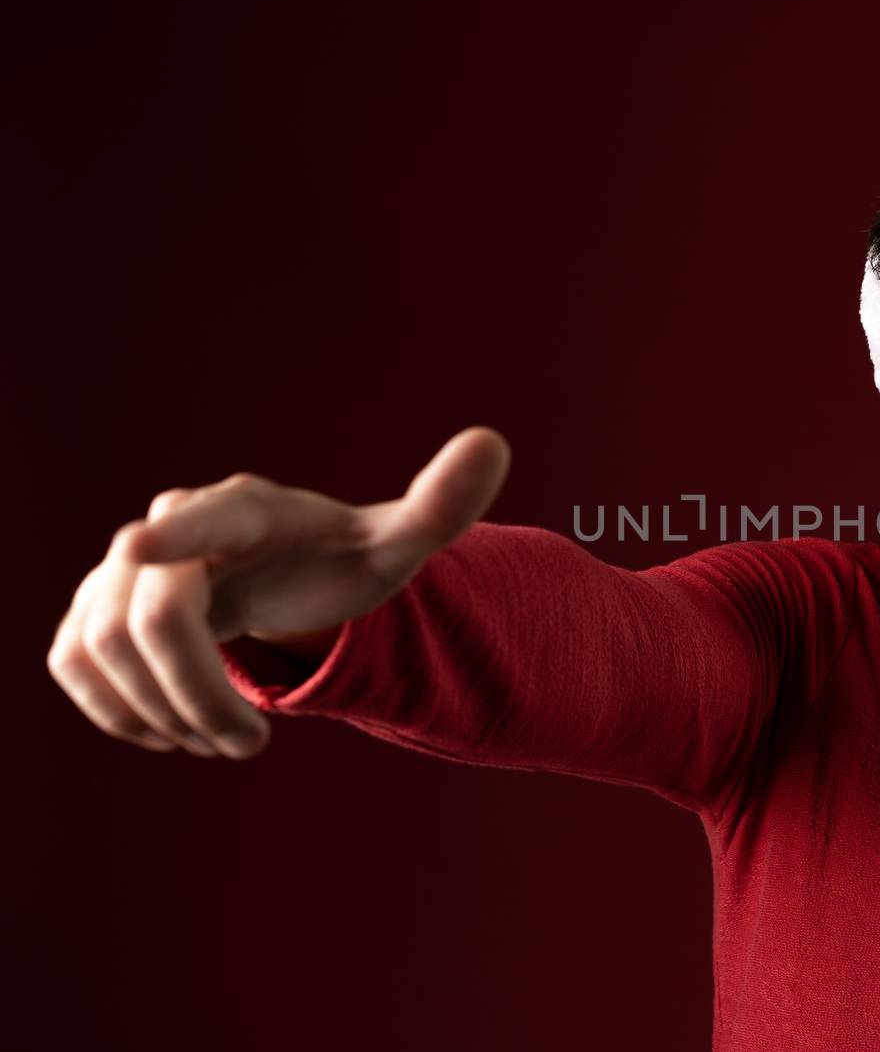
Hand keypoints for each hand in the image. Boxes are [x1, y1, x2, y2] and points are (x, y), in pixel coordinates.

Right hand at [46, 426, 511, 759]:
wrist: (285, 576)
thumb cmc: (343, 559)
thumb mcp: (398, 542)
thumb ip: (441, 504)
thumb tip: (495, 441)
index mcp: (248, 509)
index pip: (206, 516)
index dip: (175, 532)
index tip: (139, 545)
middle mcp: (172, 529)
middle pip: (155, 620)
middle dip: (200, 696)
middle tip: (250, 748)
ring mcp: (119, 569)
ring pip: (102, 650)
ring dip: (162, 715)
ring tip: (225, 742)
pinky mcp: (91, 609)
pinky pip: (73, 664)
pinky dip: (117, 711)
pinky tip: (171, 731)